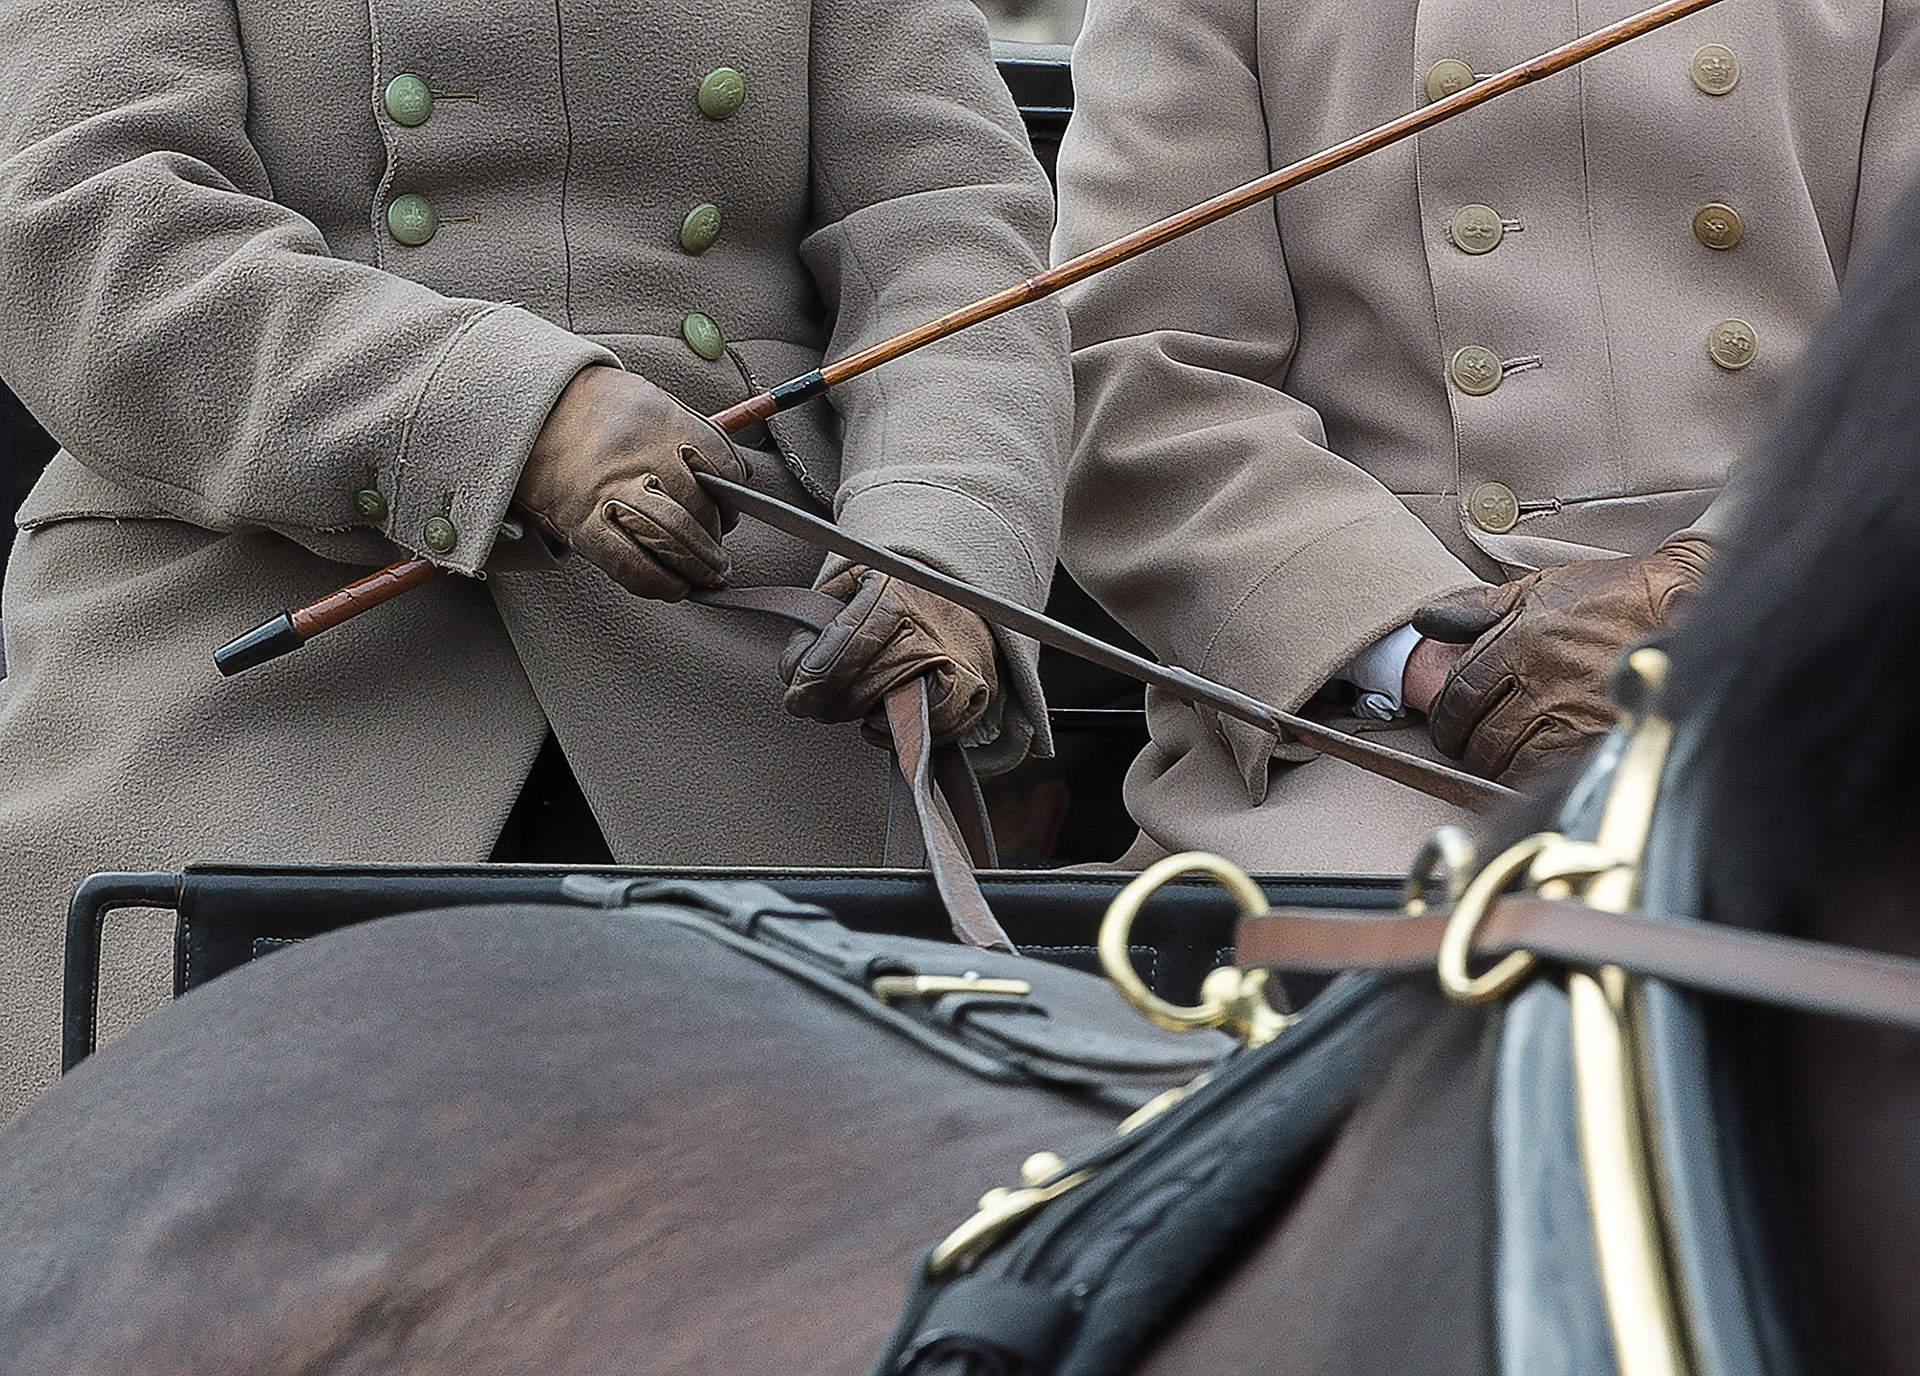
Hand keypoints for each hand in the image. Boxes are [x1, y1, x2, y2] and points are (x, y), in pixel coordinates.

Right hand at [515, 366, 746, 599]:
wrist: (526, 412)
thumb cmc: (593, 410)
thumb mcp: (648, 403)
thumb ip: (691, 438)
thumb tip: (736, 478)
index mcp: (662, 422)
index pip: (722, 468)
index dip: (732, 498)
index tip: (730, 512)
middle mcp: (639, 456)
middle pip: (700, 509)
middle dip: (717, 541)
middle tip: (720, 557)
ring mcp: (609, 492)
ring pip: (673, 538)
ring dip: (697, 566)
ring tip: (706, 575)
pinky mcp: (581, 522)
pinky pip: (629, 563)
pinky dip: (659, 583)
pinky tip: (674, 587)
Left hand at [780, 567, 998, 744]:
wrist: (954, 595)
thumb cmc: (888, 597)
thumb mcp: (845, 592)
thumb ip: (813, 627)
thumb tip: (794, 675)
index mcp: (894, 592)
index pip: (851, 643)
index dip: (819, 678)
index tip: (796, 699)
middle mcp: (931, 626)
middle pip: (871, 682)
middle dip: (831, 703)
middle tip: (812, 705)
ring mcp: (959, 659)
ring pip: (903, 707)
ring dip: (865, 716)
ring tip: (848, 708)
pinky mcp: (978, 687)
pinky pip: (938, 726)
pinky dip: (901, 734)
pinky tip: (876, 723)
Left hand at [1412, 537, 1711, 784]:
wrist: (1682, 601)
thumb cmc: (1608, 595)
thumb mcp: (1537, 589)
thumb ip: (1477, 608)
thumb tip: (1425, 621)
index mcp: (1519, 642)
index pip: (1459, 694)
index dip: (1446, 717)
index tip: (1449, 724)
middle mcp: (1543, 679)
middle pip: (1480, 734)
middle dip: (1466, 745)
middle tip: (1470, 745)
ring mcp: (1574, 712)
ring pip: (1509, 759)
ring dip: (1496, 764)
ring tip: (1501, 756)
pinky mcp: (1603, 737)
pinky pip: (1549, 772)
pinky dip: (1532, 776)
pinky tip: (1534, 766)